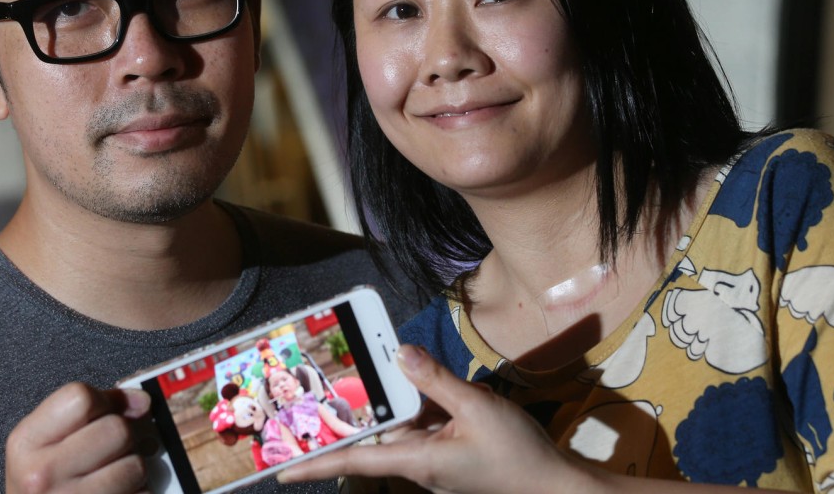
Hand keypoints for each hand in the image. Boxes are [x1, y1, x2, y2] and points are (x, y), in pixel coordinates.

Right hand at [5, 382, 151, 493]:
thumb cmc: (41, 481)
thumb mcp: (44, 440)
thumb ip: (88, 409)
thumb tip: (139, 400)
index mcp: (27, 442)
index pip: (81, 398)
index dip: (103, 400)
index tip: (105, 411)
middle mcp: (43, 474)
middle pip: (117, 430)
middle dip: (122, 437)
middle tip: (106, 451)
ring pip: (135, 466)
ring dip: (131, 469)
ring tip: (109, 475)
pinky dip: (138, 492)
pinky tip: (114, 492)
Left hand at [278, 344, 586, 493]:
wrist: (554, 484)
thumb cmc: (516, 454)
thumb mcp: (476, 407)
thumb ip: (435, 380)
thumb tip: (398, 353)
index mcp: (416, 460)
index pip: (355, 461)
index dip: (316, 463)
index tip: (280, 470)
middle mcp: (418, 463)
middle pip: (377, 434)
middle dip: (358, 413)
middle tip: (326, 389)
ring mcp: (434, 460)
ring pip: (404, 426)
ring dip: (403, 404)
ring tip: (396, 383)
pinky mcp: (450, 453)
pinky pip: (426, 426)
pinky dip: (427, 406)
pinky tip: (443, 389)